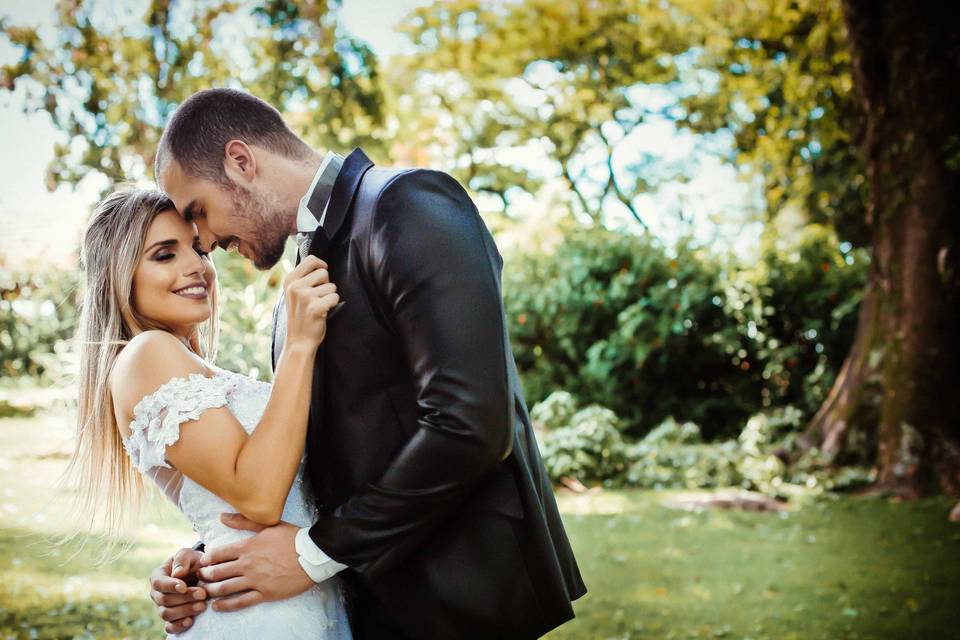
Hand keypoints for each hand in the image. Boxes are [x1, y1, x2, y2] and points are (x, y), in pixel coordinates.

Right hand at [149, 548, 207, 633]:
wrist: (200, 573)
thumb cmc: (192, 562)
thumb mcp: (189, 554)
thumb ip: (182, 559)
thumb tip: (177, 574)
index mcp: (158, 576)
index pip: (158, 583)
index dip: (170, 586)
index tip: (184, 587)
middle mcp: (157, 593)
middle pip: (164, 600)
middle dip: (184, 598)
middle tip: (202, 594)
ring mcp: (162, 607)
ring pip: (167, 614)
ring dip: (185, 611)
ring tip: (202, 606)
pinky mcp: (170, 619)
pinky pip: (169, 627)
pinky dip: (178, 626)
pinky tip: (191, 621)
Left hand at [197, 513, 313, 611]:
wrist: (313, 554)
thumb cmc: (293, 538)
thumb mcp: (269, 525)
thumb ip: (244, 521)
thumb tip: (222, 516)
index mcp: (248, 546)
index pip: (218, 554)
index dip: (206, 559)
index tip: (202, 562)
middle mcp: (248, 564)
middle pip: (217, 572)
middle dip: (205, 576)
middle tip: (199, 578)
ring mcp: (256, 580)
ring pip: (225, 588)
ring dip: (211, 590)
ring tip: (204, 592)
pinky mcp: (265, 593)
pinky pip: (241, 602)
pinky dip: (226, 605)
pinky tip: (217, 606)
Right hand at [283, 256, 339, 349]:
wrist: (299, 341)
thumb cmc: (301, 315)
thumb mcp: (294, 293)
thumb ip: (303, 278)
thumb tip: (318, 262)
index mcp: (289, 280)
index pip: (311, 259)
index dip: (321, 265)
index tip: (322, 273)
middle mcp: (295, 287)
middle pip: (324, 272)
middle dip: (326, 284)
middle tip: (318, 298)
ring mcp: (304, 297)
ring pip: (331, 286)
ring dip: (329, 296)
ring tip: (319, 306)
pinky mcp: (315, 307)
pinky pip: (335, 297)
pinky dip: (333, 305)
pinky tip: (323, 312)